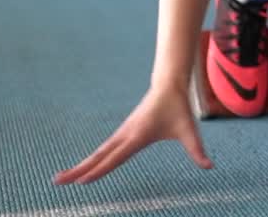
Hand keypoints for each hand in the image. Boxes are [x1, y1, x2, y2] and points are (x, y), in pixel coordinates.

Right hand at [53, 83, 211, 184]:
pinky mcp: (123, 132)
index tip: (82, 182)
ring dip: (80, 165)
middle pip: (98, 157)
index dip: (99, 170)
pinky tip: (84, 168)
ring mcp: (122, 133)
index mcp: (137, 137)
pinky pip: (104, 148)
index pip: (115, 158)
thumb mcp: (189, 131)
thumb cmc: (178, 108)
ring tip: (62, 178)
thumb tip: (210, 166)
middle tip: (57, 182)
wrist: (168, 85)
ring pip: (98, 152)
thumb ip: (198, 150)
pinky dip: (92, 159)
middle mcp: (125, 135)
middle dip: (78, 170)